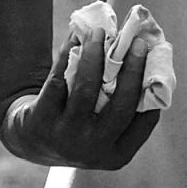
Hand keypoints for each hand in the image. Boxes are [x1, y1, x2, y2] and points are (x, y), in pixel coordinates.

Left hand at [0, 29, 159, 169]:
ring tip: (100, 32)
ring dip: (95, 55)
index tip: (154, 56)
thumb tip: (152, 60)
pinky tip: (75, 38)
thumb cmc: (82, 126)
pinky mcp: (40, 121)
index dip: (153, 88)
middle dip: (132, 69)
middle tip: (137, 41)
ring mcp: (64, 137)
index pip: (145, 120)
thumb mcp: (105, 132)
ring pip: (86, 89)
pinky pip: (58, 81)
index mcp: (117, 155)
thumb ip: (126, 108)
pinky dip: (68, 56)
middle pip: (120, 105)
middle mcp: (93, 150)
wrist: (32, 141)